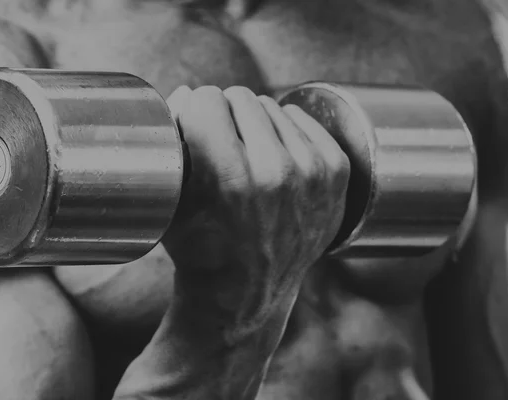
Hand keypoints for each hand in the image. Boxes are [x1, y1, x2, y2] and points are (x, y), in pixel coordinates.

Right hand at [162, 85, 349, 336]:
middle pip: (240, 97)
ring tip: (245, 155)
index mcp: (229, 179)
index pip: (208, 100)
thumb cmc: (200, 250)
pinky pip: (301, 119)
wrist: (247, 293)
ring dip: (253, 122)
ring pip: (271, 105)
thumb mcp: (172, 204)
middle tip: (219, 143)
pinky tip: (272, 155)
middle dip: (223, 115)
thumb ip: (174, 144)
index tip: (194, 127)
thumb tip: (187, 93)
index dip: (194, 112)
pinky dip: (284, 130)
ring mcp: (312, 171)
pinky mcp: (336, 171)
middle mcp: (276, 172)